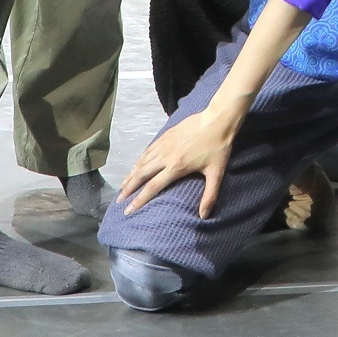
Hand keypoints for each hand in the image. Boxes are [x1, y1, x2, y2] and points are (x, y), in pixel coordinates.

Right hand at [117, 103, 244, 219]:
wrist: (217, 119)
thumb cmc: (218, 147)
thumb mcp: (216, 173)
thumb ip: (210, 196)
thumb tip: (204, 216)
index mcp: (176, 167)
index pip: (152, 187)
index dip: (139, 200)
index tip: (128, 210)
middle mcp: (165, 156)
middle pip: (141, 174)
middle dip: (129, 188)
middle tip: (119, 200)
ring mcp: (164, 144)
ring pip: (142, 162)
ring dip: (131, 175)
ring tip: (122, 186)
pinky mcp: (165, 135)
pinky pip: (147, 150)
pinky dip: (139, 160)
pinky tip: (135, 166)